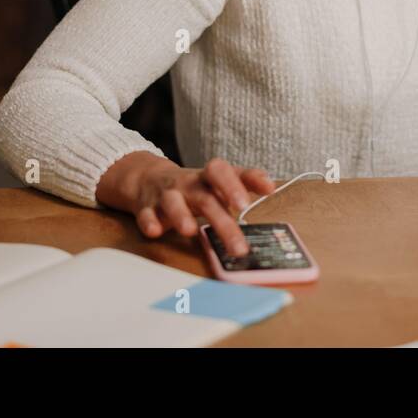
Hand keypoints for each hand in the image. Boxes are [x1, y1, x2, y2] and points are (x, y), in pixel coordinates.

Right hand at [98, 153, 275, 256]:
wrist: (148, 179)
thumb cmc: (194, 185)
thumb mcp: (219, 180)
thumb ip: (245, 181)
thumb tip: (271, 187)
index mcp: (208, 177)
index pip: (223, 171)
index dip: (239, 183)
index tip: (266, 191)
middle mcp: (188, 184)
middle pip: (206, 199)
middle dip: (222, 222)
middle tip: (239, 246)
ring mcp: (167, 195)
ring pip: (172, 202)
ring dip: (180, 215)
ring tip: (190, 231)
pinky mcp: (147, 208)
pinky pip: (146, 214)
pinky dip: (149, 221)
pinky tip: (155, 231)